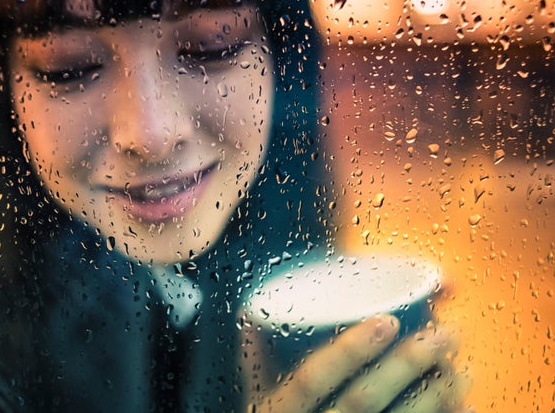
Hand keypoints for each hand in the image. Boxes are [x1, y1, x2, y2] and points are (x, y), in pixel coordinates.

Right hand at [243, 315, 471, 412]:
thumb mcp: (258, 396)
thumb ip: (258, 357)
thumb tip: (254, 313)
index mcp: (280, 409)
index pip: (312, 377)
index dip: (349, 350)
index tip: (388, 320)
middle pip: (364, 401)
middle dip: (409, 364)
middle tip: (445, 333)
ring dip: (436, 397)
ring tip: (460, 367)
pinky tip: (464, 409)